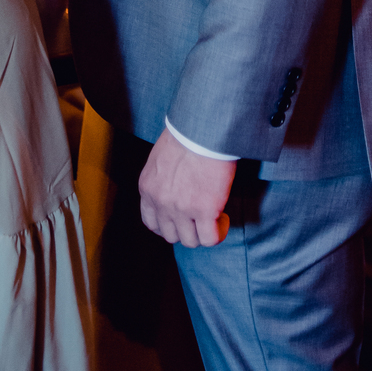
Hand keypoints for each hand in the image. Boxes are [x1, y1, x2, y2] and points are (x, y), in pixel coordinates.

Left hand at [138, 129, 234, 246]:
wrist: (204, 129)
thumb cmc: (187, 134)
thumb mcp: (161, 158)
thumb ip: (162, 179)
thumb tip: (175, 189)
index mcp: (148, 188)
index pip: (151, 223)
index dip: (167, 225)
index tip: (180, 220)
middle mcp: (161, 202)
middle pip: (171, 236)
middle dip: (187, 229)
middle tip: (200, 217)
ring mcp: (182, 209)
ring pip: (191, 241)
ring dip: (203, 232)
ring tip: (214, 218)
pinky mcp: (205, 210)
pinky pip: (210, 238)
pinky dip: (218, 233)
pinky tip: (223, 219)